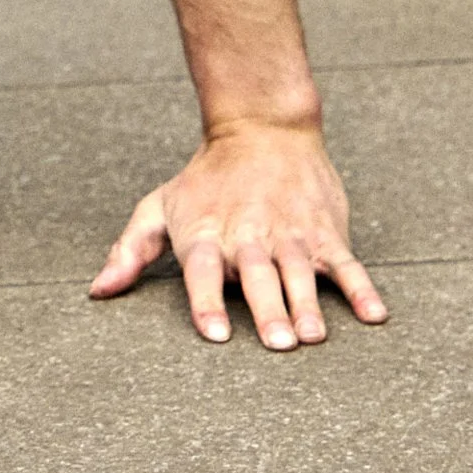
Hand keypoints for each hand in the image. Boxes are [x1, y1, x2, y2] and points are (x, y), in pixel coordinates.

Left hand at [90, 116, 387, 348]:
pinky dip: (361, 288)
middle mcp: (248, 235)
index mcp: (206, 233)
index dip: (205, 300)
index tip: (214, 334)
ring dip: (308, 304)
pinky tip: (374, 315)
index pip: (202, 269)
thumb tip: (98, 290)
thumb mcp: (159, 206)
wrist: (262, 129)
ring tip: (313, 337)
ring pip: (300, 271)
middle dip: (267, 308)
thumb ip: (131, 250)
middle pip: (257, 274)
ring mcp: (291, 233)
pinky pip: (347, 263)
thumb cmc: (204, 181)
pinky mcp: (326, 231)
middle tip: (277, 343)